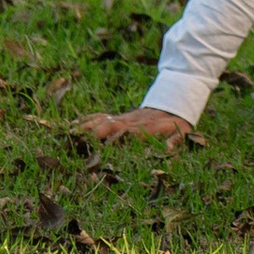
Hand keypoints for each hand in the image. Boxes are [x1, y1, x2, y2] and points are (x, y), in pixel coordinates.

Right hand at [76, 106, 191, 144]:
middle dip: (96, 131)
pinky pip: (102, 116)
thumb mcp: (182, 132)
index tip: (104, 145)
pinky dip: (88, 119)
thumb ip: (177, 140)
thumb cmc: (178, 123)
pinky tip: (73, 124)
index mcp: (145, 128)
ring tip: (70, 132)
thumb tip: (171, 150)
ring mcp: (124, 118)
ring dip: (87, 126)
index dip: (117, 138)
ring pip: (103, 120)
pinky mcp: (119, 117)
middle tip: (79, 140)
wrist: (173, 103)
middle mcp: (131, 122)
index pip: (128, 133)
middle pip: (111, 125)